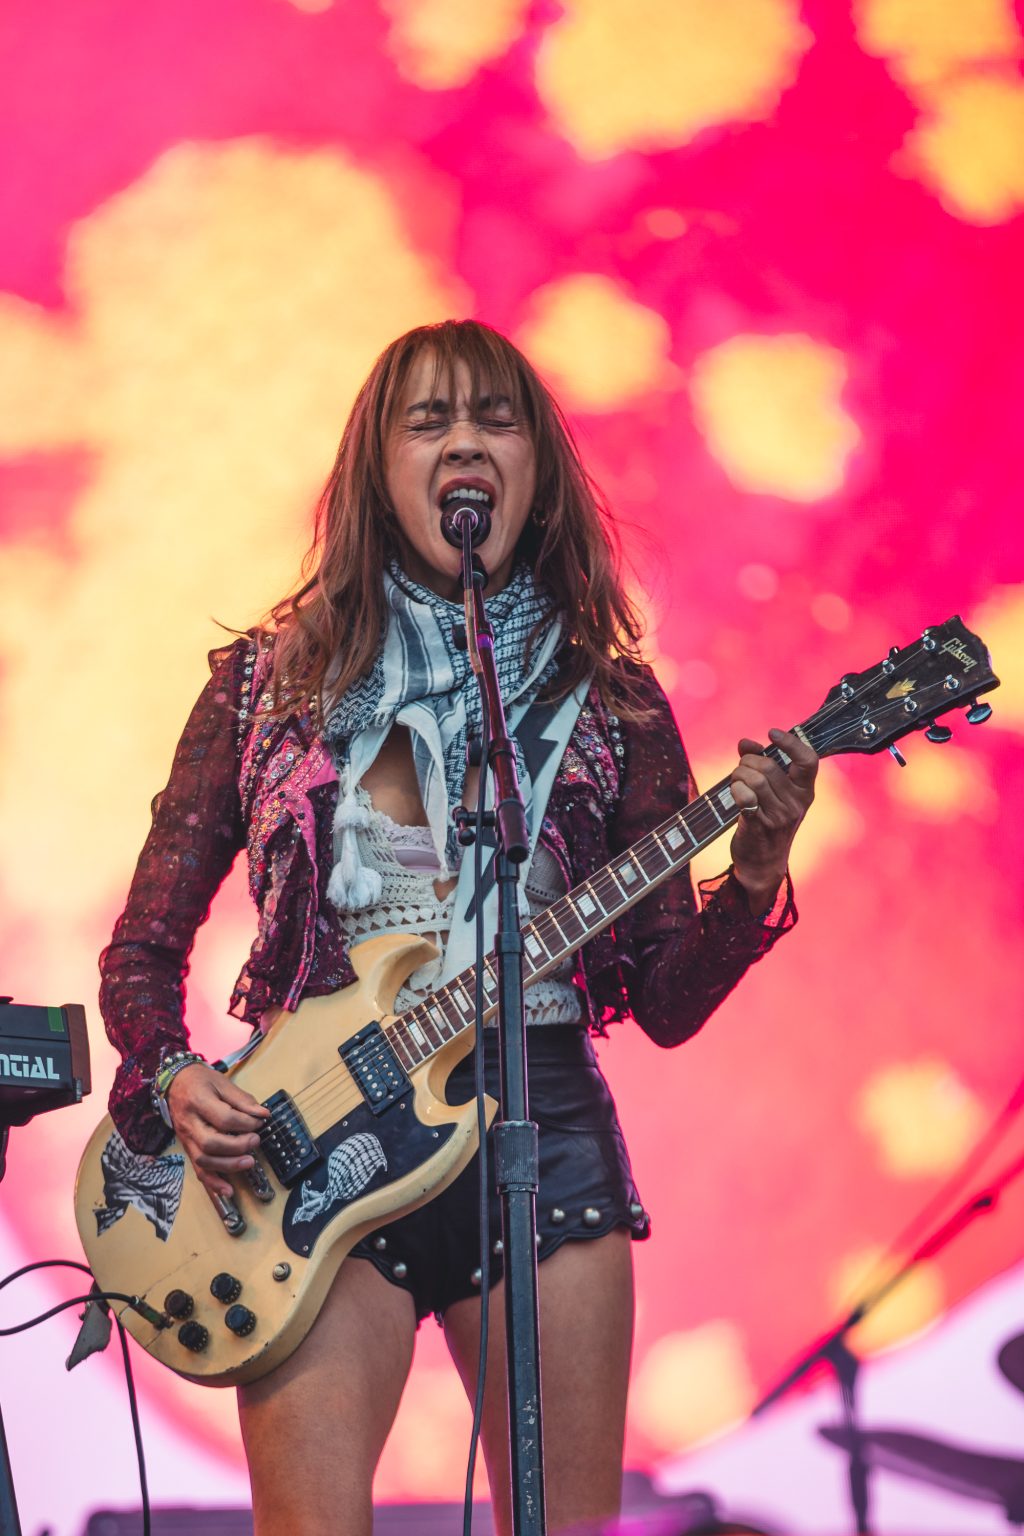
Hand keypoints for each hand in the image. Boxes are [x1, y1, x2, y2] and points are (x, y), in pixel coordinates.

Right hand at [165, 1063, 270, 1204]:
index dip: (245, 1123)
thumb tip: (263, 1114)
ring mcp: (186, 1138)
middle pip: (210, 1143)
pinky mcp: (188, 1149)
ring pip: (203, 1160)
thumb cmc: (200, 1080)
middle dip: (236, 1147)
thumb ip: (242, 1099)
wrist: (174, 1083)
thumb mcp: (222, 1082)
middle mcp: (189, 1123)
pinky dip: (213, 1183)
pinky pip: (198, 1170)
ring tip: (249, 1162)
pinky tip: (229, 1190)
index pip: (223, 1118)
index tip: (260, 1122)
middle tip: (255, 1141)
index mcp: (198, 1101)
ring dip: (228, 1166)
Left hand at [728, 728, 817, 914]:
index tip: (772, 733)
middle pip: (768, 767)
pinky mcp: (759, 826)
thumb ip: (761, 762)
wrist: (764, 862)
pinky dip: (736, 790)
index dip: (791, 742)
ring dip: (738, 775)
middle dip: (747, 762)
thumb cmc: (768, 819)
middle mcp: (796, 803)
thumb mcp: (773, 792)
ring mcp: (779, 816)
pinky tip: (736, 793)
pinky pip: (745, 797)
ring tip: (737, 783)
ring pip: (754, 779)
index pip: (808, 760)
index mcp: (805, 791)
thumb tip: (746, 743)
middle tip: (741, 771)